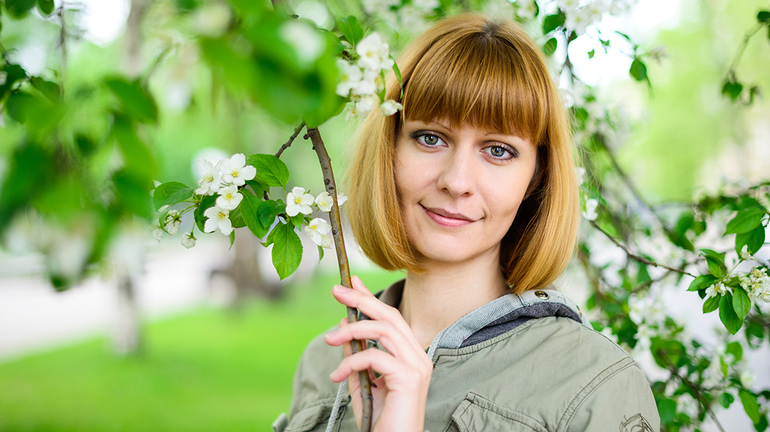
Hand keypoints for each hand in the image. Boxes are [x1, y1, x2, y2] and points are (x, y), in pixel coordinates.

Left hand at [324, 276, 432, 431]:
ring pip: (384, 330)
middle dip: (362, 299)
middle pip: (390, 316)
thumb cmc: (380, 420)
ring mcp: (417, 366)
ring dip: (353, 329)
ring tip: (329, 339)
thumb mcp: (361, 382)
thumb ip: (355, 355)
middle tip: (337, 291)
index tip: (351, 283)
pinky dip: (352, 362)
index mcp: (410, 355)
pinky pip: (376, 357)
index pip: (391, 317)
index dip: (370, 297)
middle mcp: (418, 356)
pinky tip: (337, 376)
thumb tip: (343, 325)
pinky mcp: (409, 378)